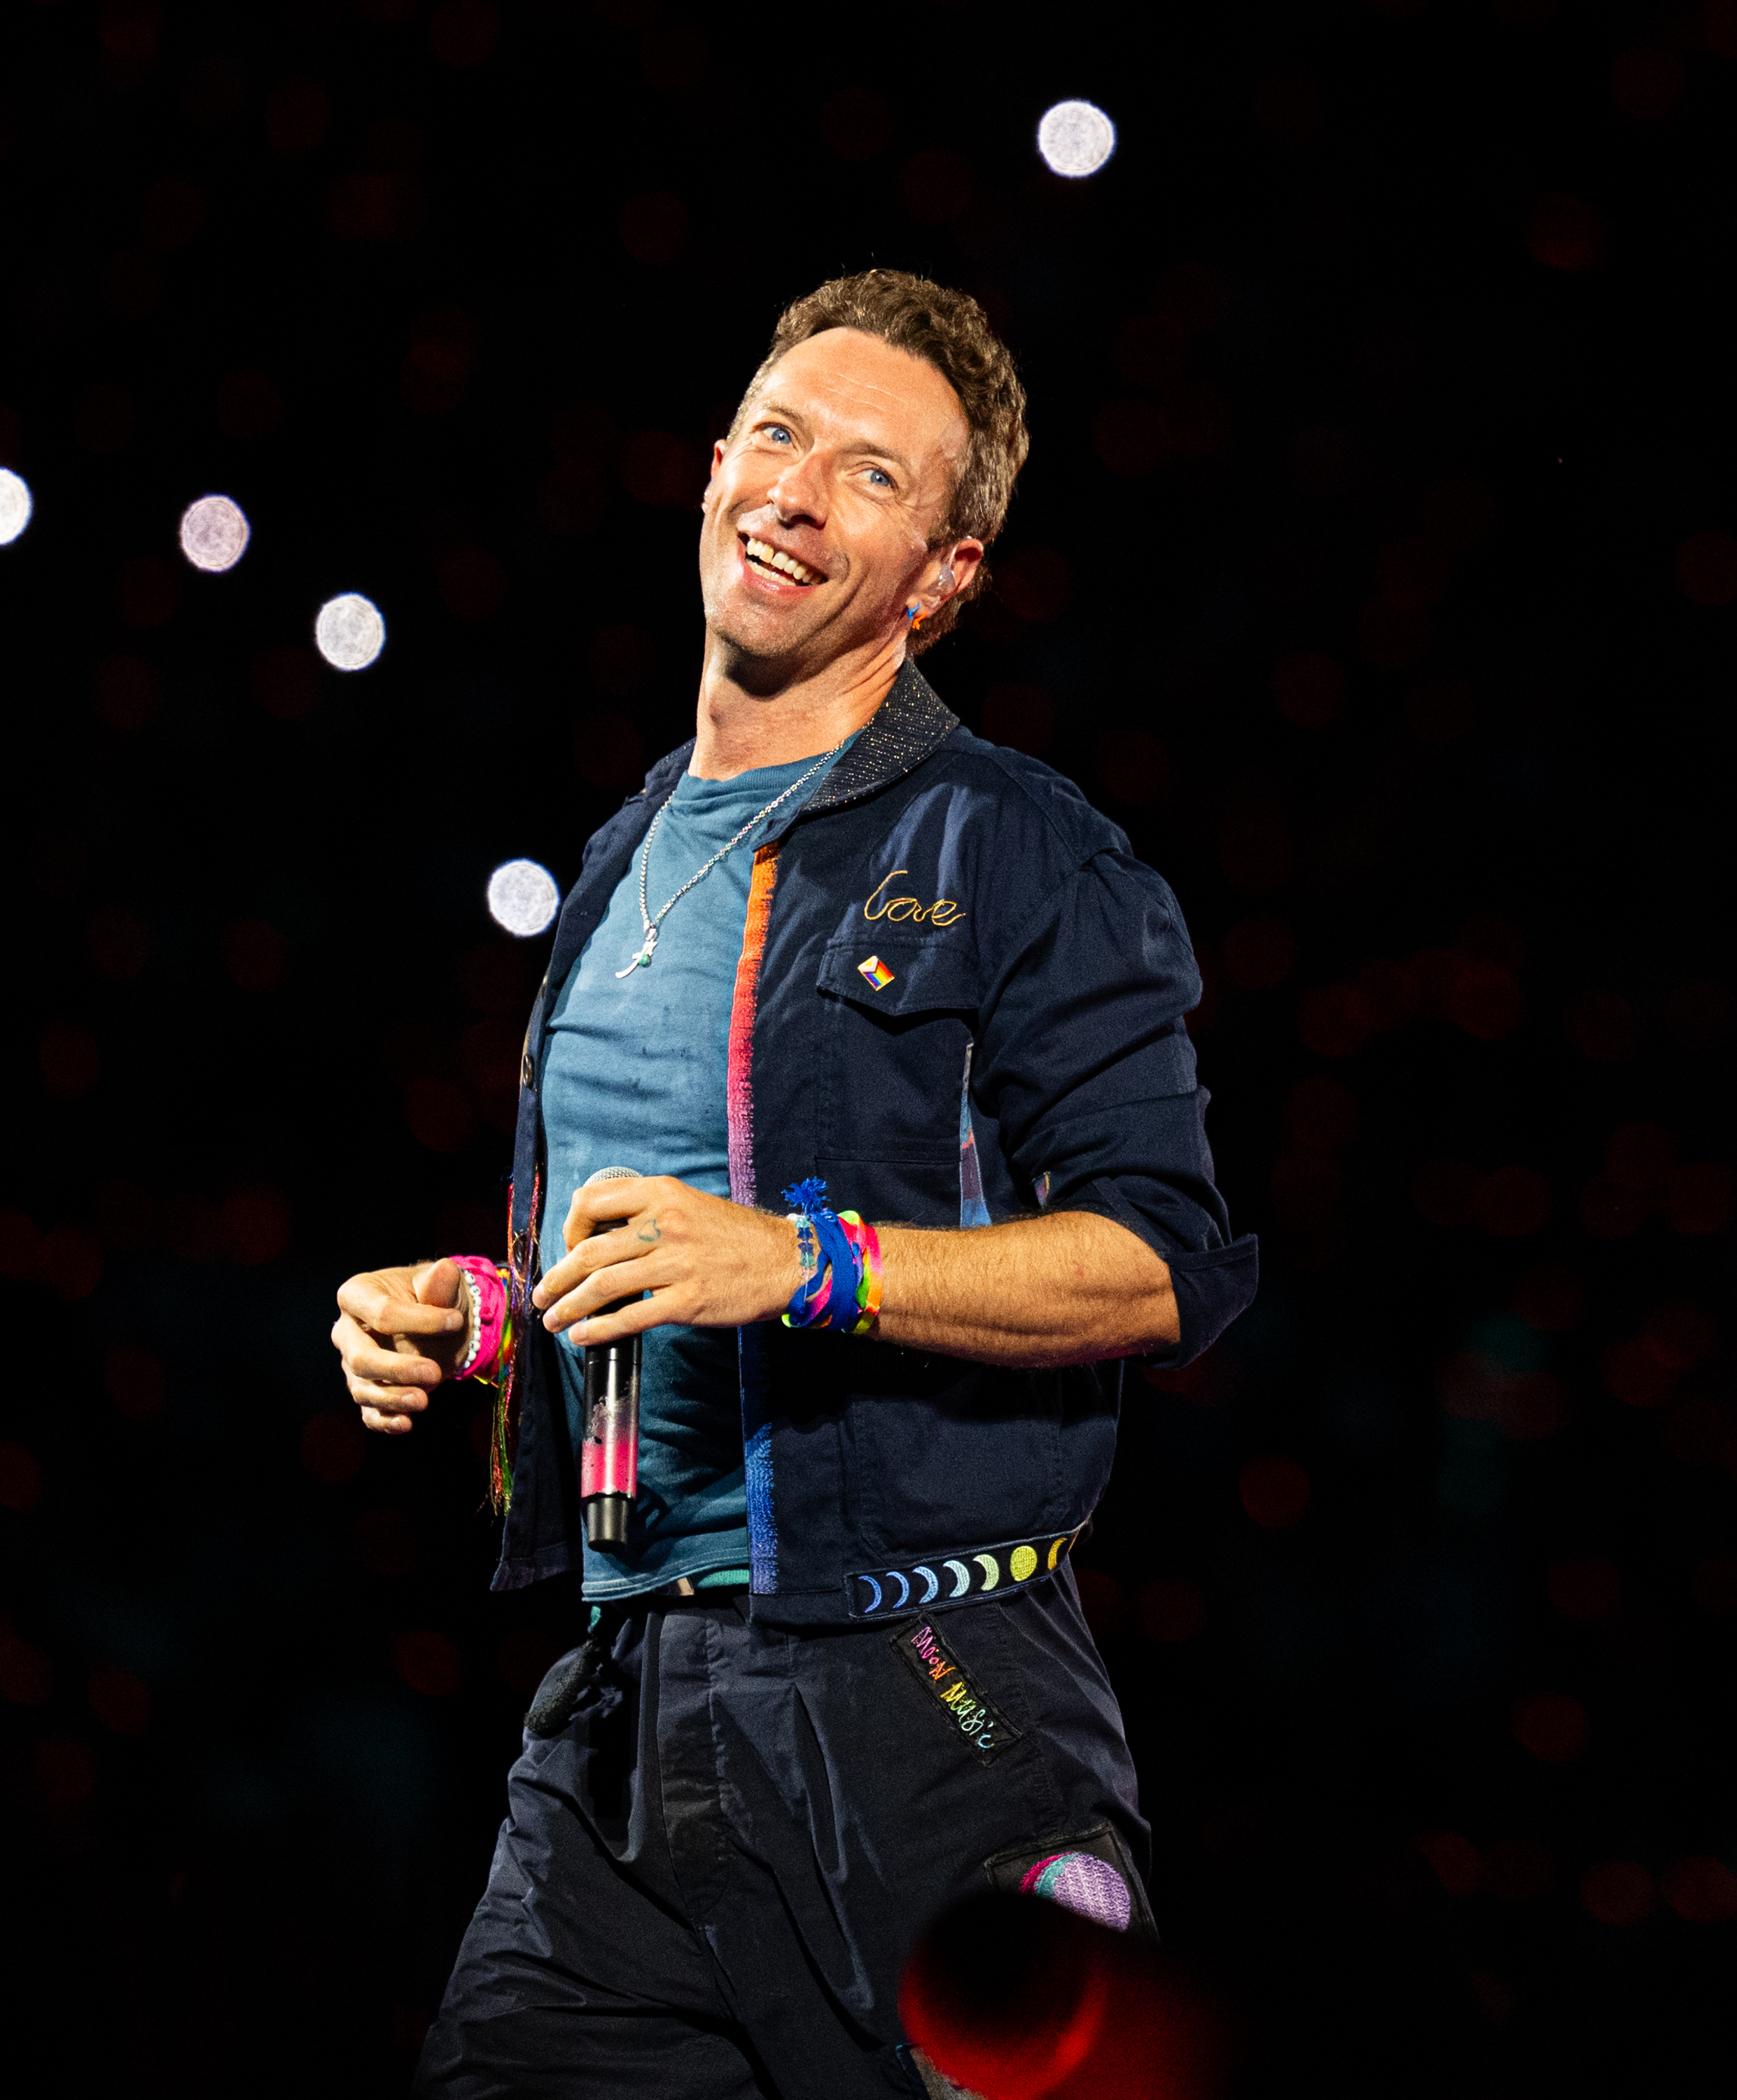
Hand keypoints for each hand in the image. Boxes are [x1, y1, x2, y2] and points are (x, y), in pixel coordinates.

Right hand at [331, 1260, 467, 1434]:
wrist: (439, 1323)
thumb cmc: (436, 1298)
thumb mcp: (442, 1286)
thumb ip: (441, 1282)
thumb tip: (443, 1270)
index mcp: (357, 1295)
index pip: (381, 1312)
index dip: (419, 1320)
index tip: (456, 1321)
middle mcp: (347, 1331)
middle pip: (360, 1356)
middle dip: (396, 1369)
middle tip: (434, 1374)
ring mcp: (352, 1364)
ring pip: (362, 1387)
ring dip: (392, 1397)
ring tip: (424, 1400)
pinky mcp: (366, 1389)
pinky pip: (368, 1411)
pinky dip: (385, 1420)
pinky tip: (406, 1423)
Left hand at [531, 1175, 805, 1345]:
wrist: (785, 1261)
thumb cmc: (734, 1235)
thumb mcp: (688, 1204)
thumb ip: (646, 1213)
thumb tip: (599, 1237)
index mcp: (661, 1194)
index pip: (592, 1202)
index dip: (569, 1228)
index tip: (567, 1248)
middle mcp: (665, 1224)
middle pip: (590, 1251)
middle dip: (556, 1278)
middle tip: (541, 1295)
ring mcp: (676, 1264)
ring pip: (603, 1286)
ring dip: (568, 1306)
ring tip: (552, 1319)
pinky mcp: (688, 1300)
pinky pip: (631, 1316)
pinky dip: (599, 1329)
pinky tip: (583, 1335)